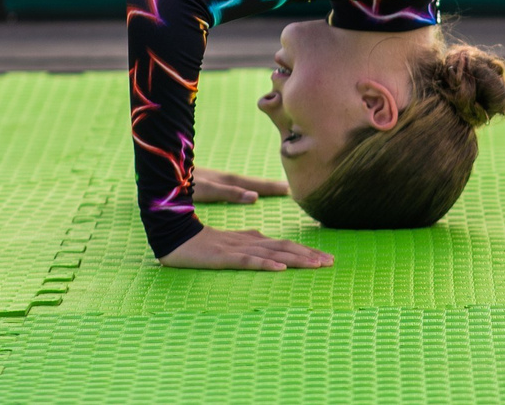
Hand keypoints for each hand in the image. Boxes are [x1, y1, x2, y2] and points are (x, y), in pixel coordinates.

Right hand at [159, 226, 333, 270]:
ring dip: (296, 260)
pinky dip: (266, 265)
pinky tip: (281, 269)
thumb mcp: (229, 240)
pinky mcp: (224, 257)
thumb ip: (248, 239)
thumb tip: (266, 239)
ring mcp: (238, 249)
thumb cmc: (201, 239)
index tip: (326, 258)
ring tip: (316, 265)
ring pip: (273, 254)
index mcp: (252, 238)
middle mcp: (250, 242)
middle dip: (309, 255)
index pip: (286, 244)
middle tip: (331, 263)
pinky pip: (248, 261)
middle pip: (285, 248)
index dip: (306, 251)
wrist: (173, 234)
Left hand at [192, 167, 288, 203]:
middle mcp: (226, 179)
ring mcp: (219, 180)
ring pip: (246, 183)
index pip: (257, 185)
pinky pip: (236, 186)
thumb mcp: (207, 190)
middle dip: (271, 186)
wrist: (163, 173)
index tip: (290, 189)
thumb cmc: (183, 184)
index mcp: (229, 181)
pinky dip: (246, 189)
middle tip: (290, 189)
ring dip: (260, 187)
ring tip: (275, 189)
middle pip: (254, 182)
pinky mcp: (210, 184)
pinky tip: (246, 193)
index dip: (272, 188)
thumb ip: (230, 192)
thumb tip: (254, 196)